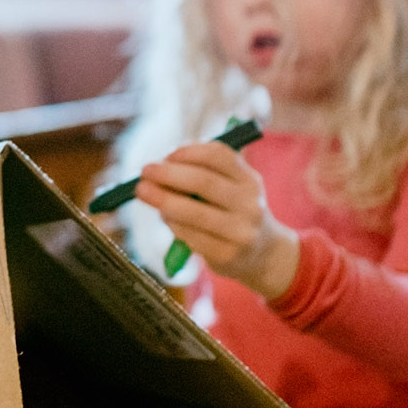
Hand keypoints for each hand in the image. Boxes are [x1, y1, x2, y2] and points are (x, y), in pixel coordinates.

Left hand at [136, 142, 300, 298]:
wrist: (264, 254)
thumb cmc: (234, 212)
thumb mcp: (232, 188)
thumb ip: (203, 174)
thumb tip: (160, 166)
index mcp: (249, 179)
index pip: (219, 156)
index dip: (188, 152)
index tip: (166, 156)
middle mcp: (249, 203)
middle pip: (204, 182)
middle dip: (168, 174)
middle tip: (145, 172)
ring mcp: (240, 231)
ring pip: (194, 212)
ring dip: (163, 200)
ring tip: (144, 192)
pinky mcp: (227, 255)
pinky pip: (191, 236)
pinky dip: (172, 223)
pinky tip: (164, 216)